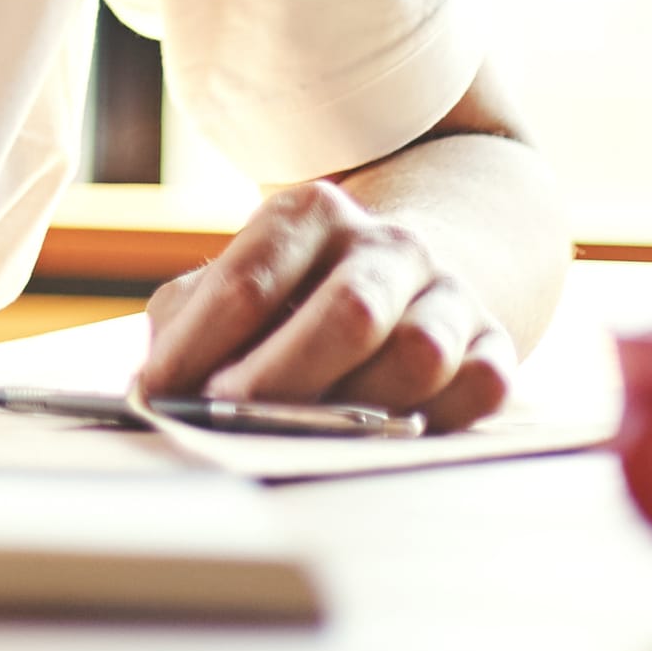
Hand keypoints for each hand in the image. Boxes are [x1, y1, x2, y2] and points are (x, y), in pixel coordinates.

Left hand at [133, 179, 517, 433]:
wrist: (403, 272)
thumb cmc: (292, 294)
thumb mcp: (236, 285)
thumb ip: (189, 326)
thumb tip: (157, 389)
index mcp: (311, 214)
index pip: (251, 277)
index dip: (200, 342)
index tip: (159, 391)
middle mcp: (387, 244)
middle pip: (348, 312)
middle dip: (285, 377)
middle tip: (234, 418)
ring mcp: (447, 291)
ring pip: (419, 355)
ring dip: (360, 407)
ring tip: (308, 436)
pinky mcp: (494, 343)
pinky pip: (480, 389)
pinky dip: (434, 422)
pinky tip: (387, 437)